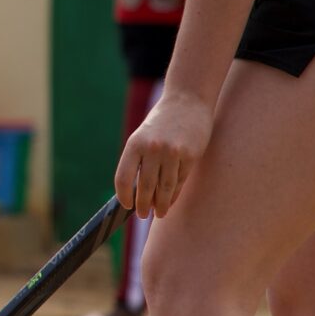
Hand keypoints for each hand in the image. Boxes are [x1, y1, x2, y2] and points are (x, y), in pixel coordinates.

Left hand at [114, 90, 213, 218]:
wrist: (188, 101)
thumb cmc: (161, 122)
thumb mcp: (143, 136)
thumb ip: (139, 160)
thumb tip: (136, 192)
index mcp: (134, 144)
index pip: (124, 178)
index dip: (124, 195)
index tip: (127, 205)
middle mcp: (152, 148)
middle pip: (146, 187)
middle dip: (143, 205)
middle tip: (142, 215)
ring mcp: (173, 152)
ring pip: (165, 188)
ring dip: (161, 204)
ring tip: (158, 213)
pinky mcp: (190, 155)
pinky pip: (180, 180)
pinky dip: (174, 193)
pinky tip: (170, 199)